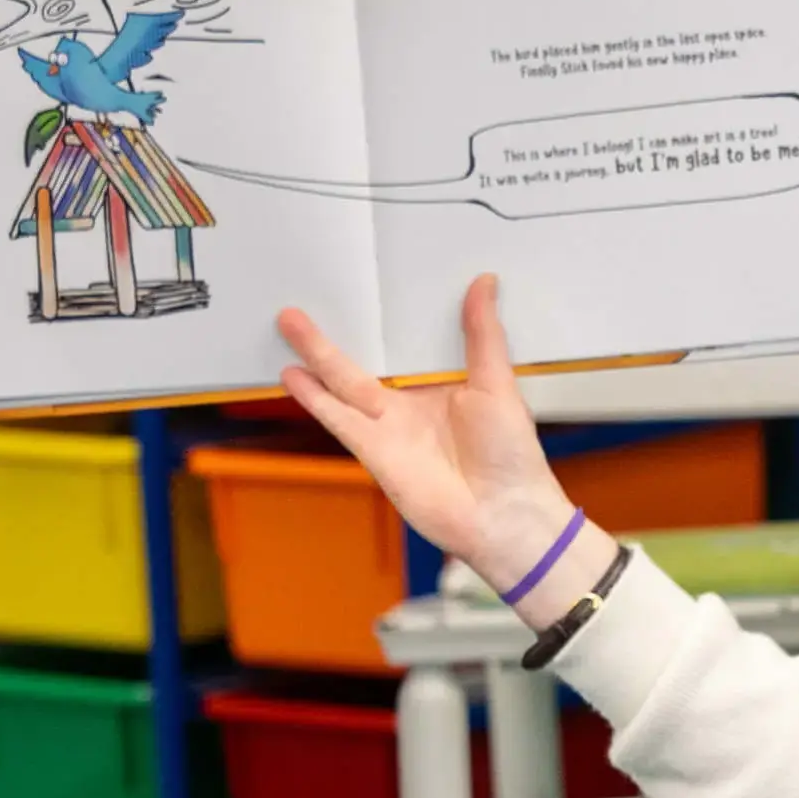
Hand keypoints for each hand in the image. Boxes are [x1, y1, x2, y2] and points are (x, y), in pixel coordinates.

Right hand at [279, 277, 616, 624]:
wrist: (502, 515)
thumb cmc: (511, 455)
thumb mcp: (497, 382)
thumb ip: (484, 334)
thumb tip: (485, 282)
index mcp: (441, 387)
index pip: (404, 347)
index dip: (383, 322)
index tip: (365, 287)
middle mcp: (410, 407)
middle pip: (361, 363)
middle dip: (332, 337)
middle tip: (305, 303)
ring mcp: (389, 429)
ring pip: (342, 385)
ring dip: (315, 358)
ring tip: (287, 323)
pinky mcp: (374, 452)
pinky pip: (338, 420)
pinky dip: (315, 399)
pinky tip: (291, 376)